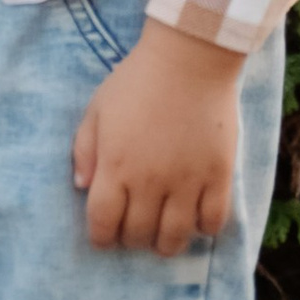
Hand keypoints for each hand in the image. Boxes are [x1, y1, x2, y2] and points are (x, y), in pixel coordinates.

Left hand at [71, 19, 243, 253]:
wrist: (189, 56)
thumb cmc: (137, 79)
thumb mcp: (98, 107)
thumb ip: (84, 148)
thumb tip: (81, 186)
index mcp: (116, 165)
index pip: (102, 223)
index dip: (101, 237)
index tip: (105, 235)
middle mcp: (149, 181)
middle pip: (138, 234)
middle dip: (132, 239)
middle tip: (135, 229)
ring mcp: (186, 181)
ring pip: (175, 238)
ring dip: (166, 243)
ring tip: (164, 233)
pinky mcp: (218, 175)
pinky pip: (213, 222)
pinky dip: (203, 228)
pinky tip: (196, 217)